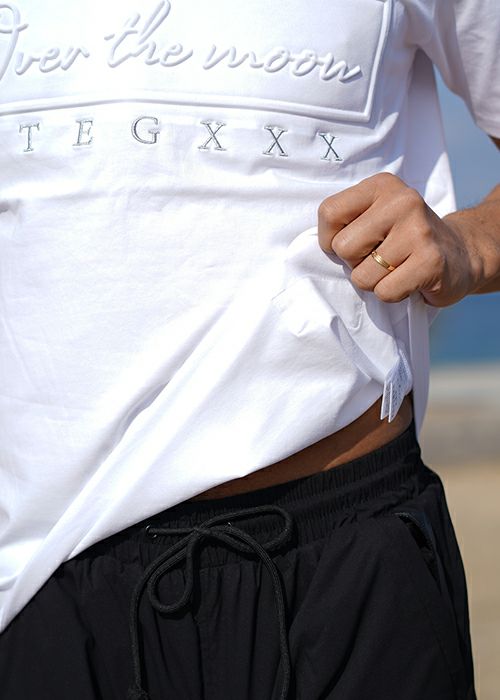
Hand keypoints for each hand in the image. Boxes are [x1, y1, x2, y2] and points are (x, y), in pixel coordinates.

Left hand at [317, 173, 485, 306]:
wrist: (462, 253)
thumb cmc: (404, 239)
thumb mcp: (376, 216)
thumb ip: (346, 222)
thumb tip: (319, 249)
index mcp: (381, 185)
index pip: (329, 213)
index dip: (330, 239)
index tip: (352, 244)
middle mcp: (402, 201)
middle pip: (343, 247)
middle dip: (355, 263)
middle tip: (380, 257)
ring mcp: (419, 230)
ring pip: (362, 276)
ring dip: (374, 281)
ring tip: (397, 268)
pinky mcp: (431, 261)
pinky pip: (384, 292)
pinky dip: (392, 294)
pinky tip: (409, 280)